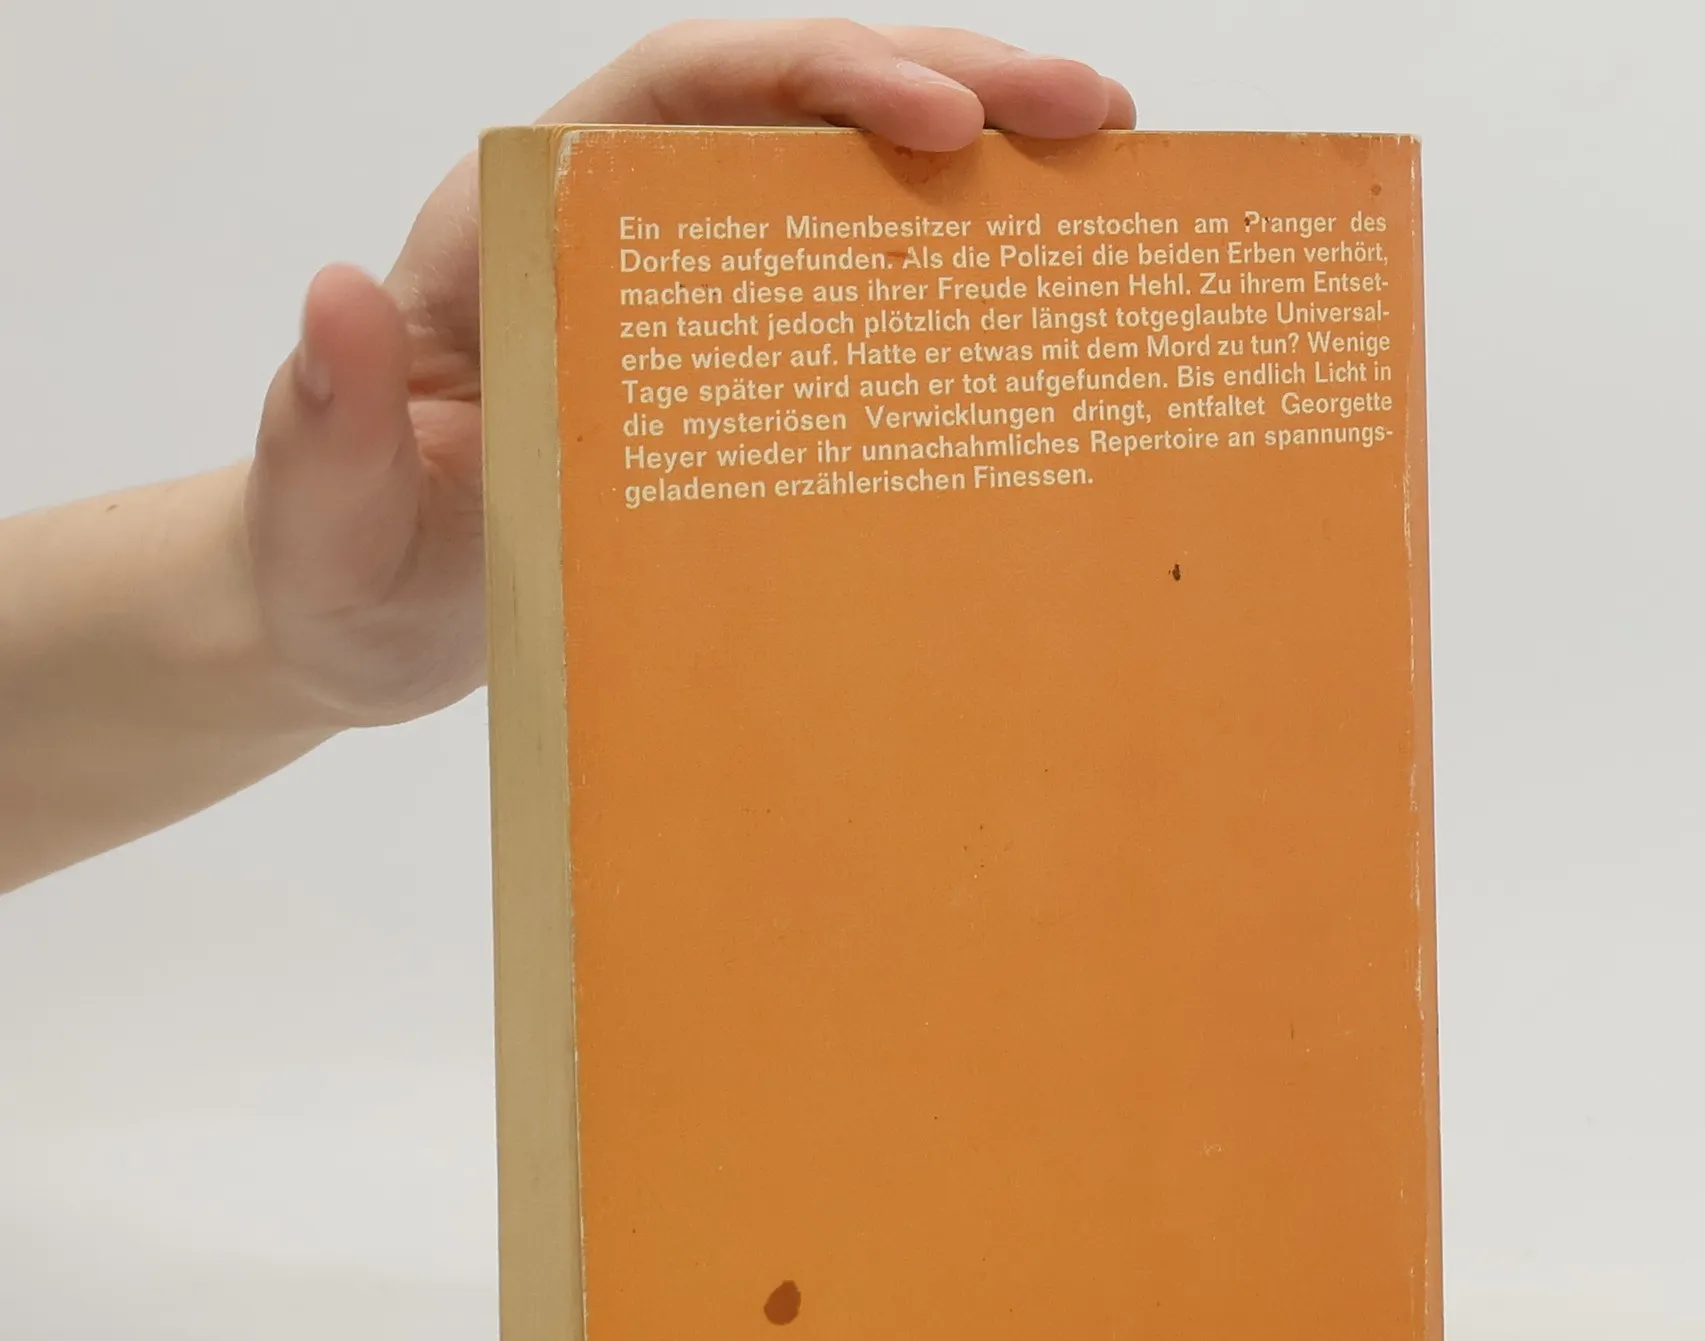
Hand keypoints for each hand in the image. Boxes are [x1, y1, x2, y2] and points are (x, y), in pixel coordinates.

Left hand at [247, 21, 1135, 727]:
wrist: (360, 625)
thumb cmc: (337, 566)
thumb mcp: (319, 514)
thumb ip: (326, 421)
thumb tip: (340, 293)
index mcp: (522, 220)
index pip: (679, 94)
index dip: (815, 76)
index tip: (936, 117)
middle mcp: (611, 227)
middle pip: (791, 110)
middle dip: (948, 86)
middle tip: (1099, 115)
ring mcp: (679, 300)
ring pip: (836, 190)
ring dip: (976, 168)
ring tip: (1111, 172)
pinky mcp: (723, 378)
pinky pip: (845, 301)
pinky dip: (943, 281)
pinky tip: (1037, 296)